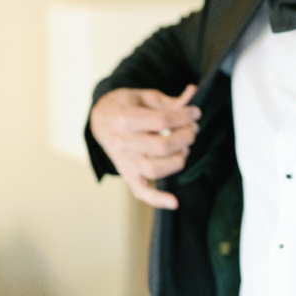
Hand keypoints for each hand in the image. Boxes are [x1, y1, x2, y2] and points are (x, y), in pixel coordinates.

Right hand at [90, 84, 200, 208]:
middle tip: (193, 129)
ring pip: (156, 169)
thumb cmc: (124, 106)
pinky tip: (174, 202)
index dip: (184, 116)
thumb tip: (193, 93)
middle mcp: (122, 143)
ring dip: (179, 159)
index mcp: (125, 119)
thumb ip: (168, 101)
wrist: (100, 120)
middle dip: (186, 136)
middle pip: (162, 146)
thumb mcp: (143, 97)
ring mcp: (124, 161)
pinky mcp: (127, 174)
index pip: (162, 121)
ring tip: (185, 148)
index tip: (196, 113)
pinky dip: (158, 199)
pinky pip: (141, 192)